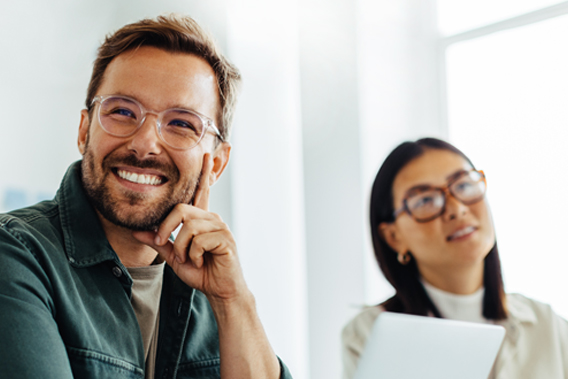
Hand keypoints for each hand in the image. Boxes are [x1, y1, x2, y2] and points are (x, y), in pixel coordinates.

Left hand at [132, 154, 247, 301]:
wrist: (221, 291)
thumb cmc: (201, 272)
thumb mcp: (175, 257)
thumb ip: (159, 242)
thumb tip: (137, 231)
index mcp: (202, 219)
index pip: (201, 192)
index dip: (203, 173)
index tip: (206, 155)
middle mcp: (212, 218)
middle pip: (182, 210)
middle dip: (167, 230)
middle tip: (165, 246)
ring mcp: (220, 227)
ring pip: (188, 227)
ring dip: (181, 249)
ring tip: (188, 260)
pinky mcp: (226, 239)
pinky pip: (199, 241)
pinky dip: (192, 255)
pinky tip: (200, 262)